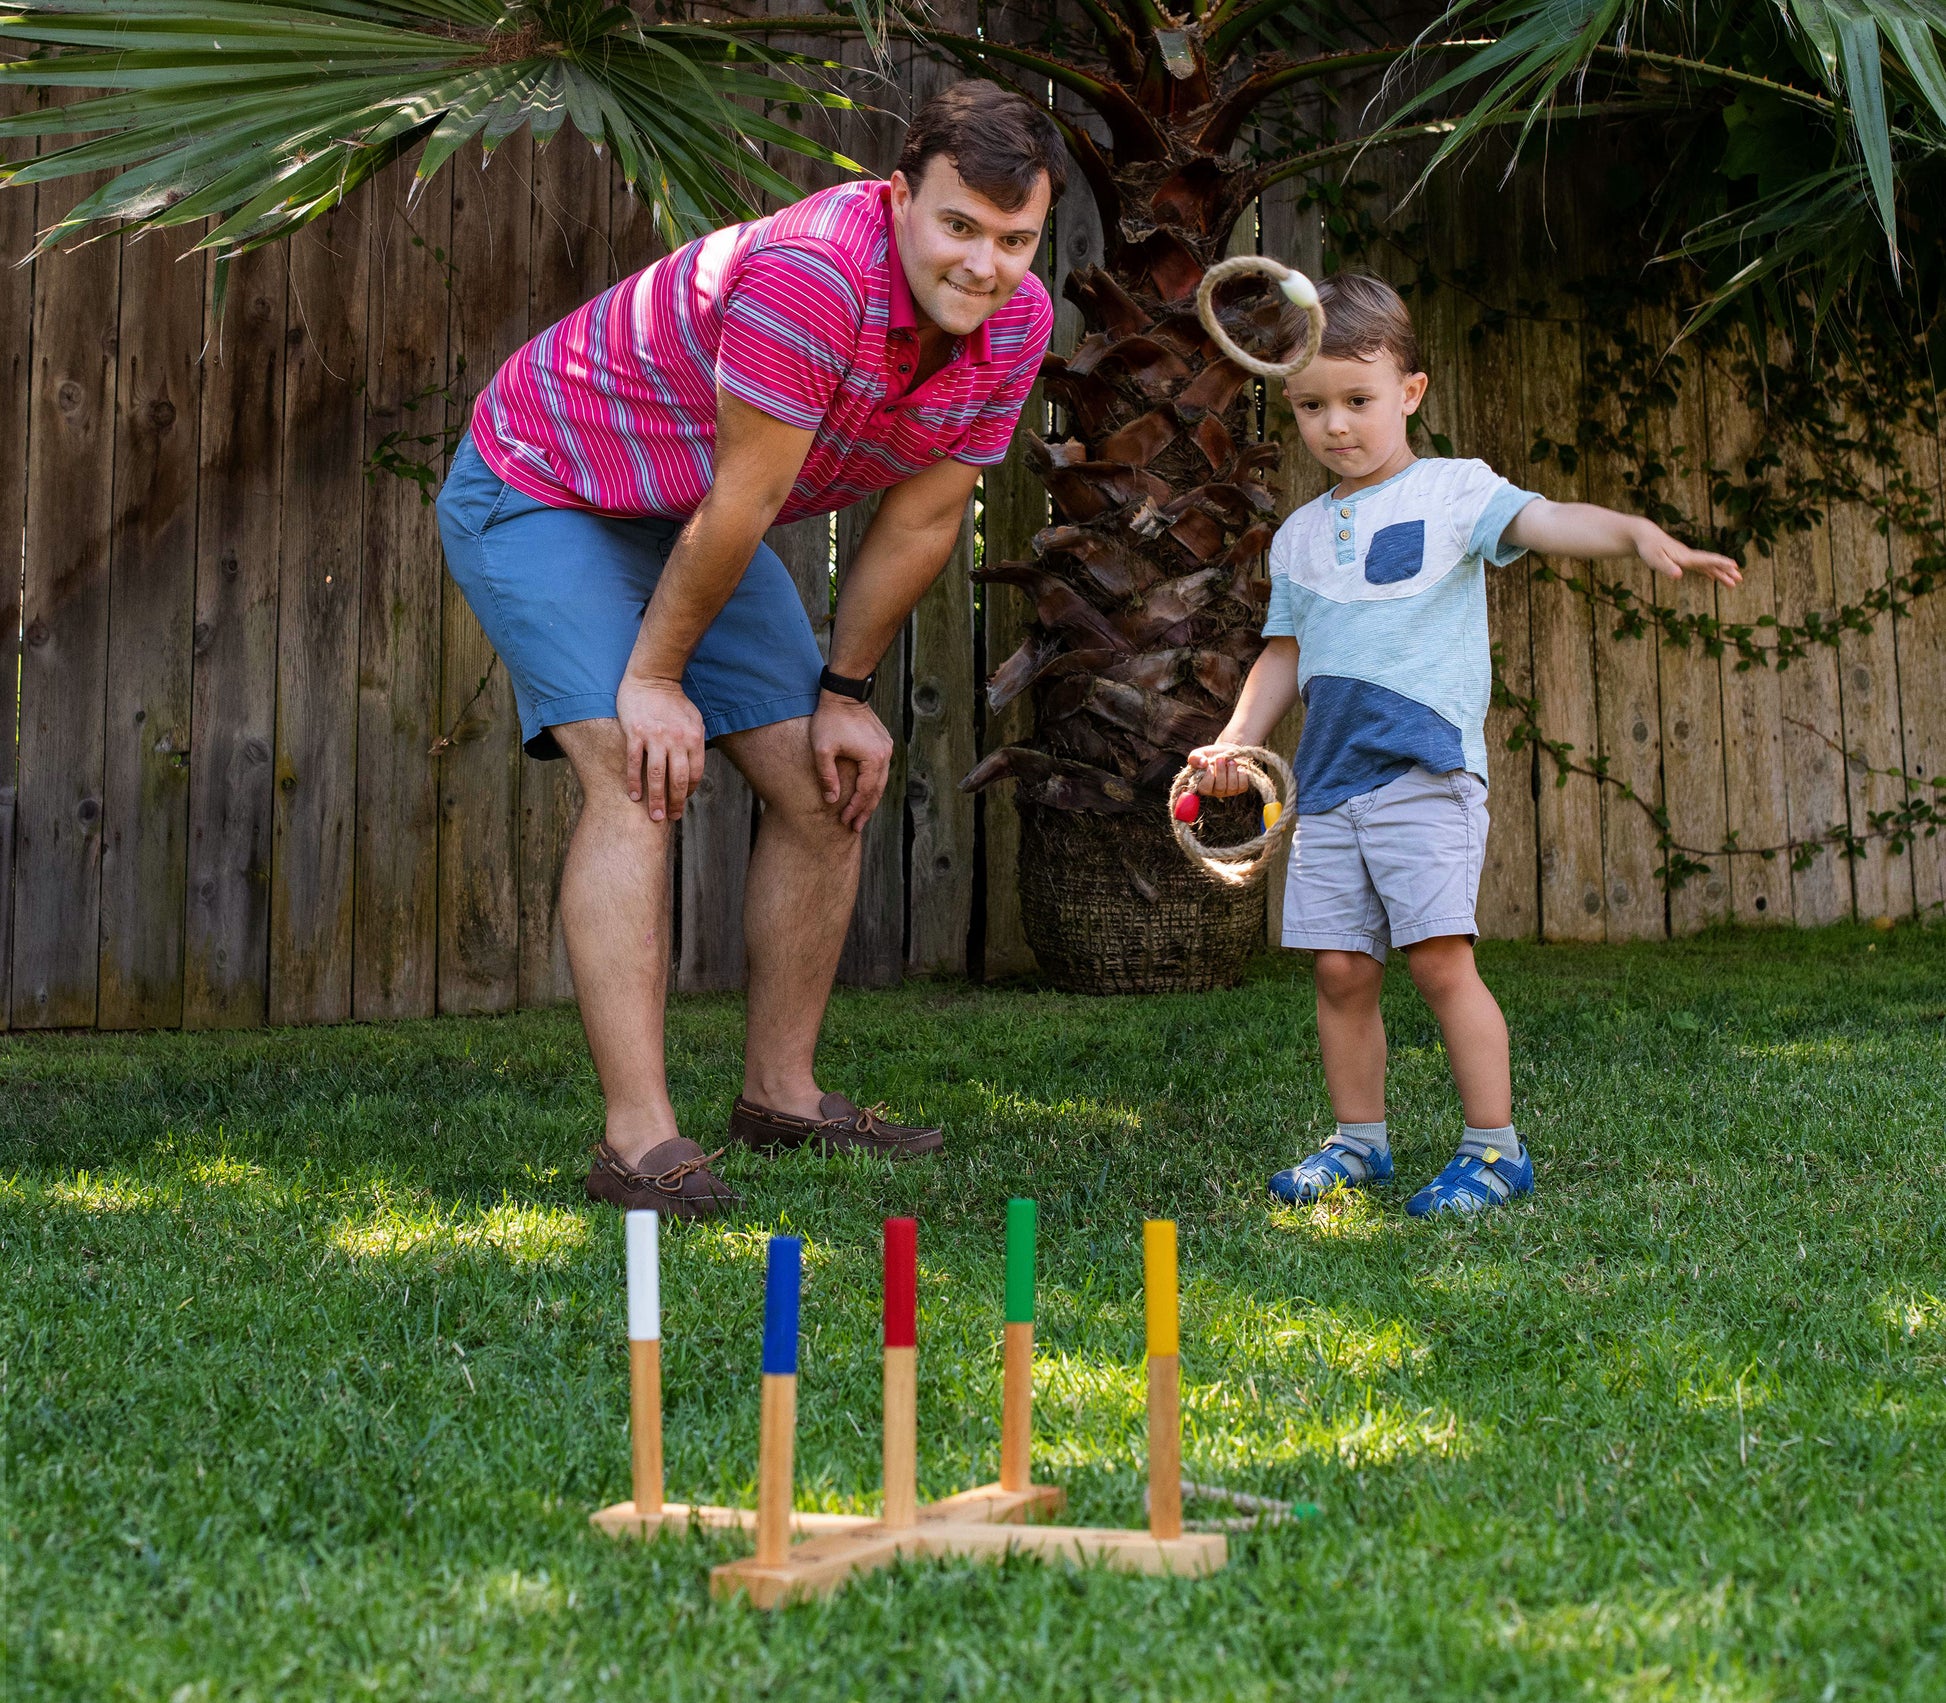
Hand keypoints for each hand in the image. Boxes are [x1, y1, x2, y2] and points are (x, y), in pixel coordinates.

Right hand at [616, 672, 704, 821]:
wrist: (652, 678)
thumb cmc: (674, 701)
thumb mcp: (694, 720)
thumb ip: (696, 742)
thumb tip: (695, 766)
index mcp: (693, 738)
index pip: (695, 773)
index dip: (688, 791)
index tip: (681, 801)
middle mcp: (676, 740)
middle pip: (678, 780)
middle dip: (674, 803)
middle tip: (669, 818)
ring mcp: (655, 737)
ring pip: (657, 776)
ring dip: (655, 799)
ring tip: (654, 815)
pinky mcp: (635, 734)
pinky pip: (635, 763)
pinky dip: (634, 781)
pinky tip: (633, 795)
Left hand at [811, 694, 893, 831]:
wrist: (844, 692)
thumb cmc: (830, 719)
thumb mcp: (822, 750)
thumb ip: (826, 777)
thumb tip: (832, 800)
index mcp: (873, 758)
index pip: (865, 792)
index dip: (855, 809)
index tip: (845, 821)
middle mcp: (885, 755)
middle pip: (877, 790)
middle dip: (866, 810)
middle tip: (856, 827)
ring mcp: (887, 748)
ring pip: (881, 781)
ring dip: (871, 799)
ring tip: (861, 814)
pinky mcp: (883, 743)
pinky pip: (880, 770)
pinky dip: (873, 784)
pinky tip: (865, 792)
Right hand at [1187, 744, 1249, 796]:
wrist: (1226, 751)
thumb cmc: (1210, 754)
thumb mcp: (1199, 753)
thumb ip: (1195, 758)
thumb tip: (1203, 763)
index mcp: (1203, 785)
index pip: (1205, 789)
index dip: (1208, 777)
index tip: (1210, 765)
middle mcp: (1215, 791)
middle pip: (1219, 788)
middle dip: (1221, 771)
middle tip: (1221, 758)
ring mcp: (1228, 791)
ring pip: (1232, 787)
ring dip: (1232, 772)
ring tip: (1231, 761)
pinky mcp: (1240, 788)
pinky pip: (1243, 786)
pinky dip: (1242, 775)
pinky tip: (1240, 768)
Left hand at [1635, 520, 1742, 588]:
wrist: (1644, 535)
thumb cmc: (1648, 548)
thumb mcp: (1655, 560)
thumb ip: (1667, 568)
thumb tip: (1679, 575)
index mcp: (1685, 556)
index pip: (1707, 560)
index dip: (1720, 563)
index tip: (1734, 566)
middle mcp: (1689, 556)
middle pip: (1712, 563)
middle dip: (1726, 571)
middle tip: (1740, 578)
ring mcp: (1687, 557)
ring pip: (1708, 566)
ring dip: (1721, 573)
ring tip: (1733, 582)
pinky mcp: (1682, 559)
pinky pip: (1699, 567)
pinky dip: (1708, 572)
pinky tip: (1713, 577)